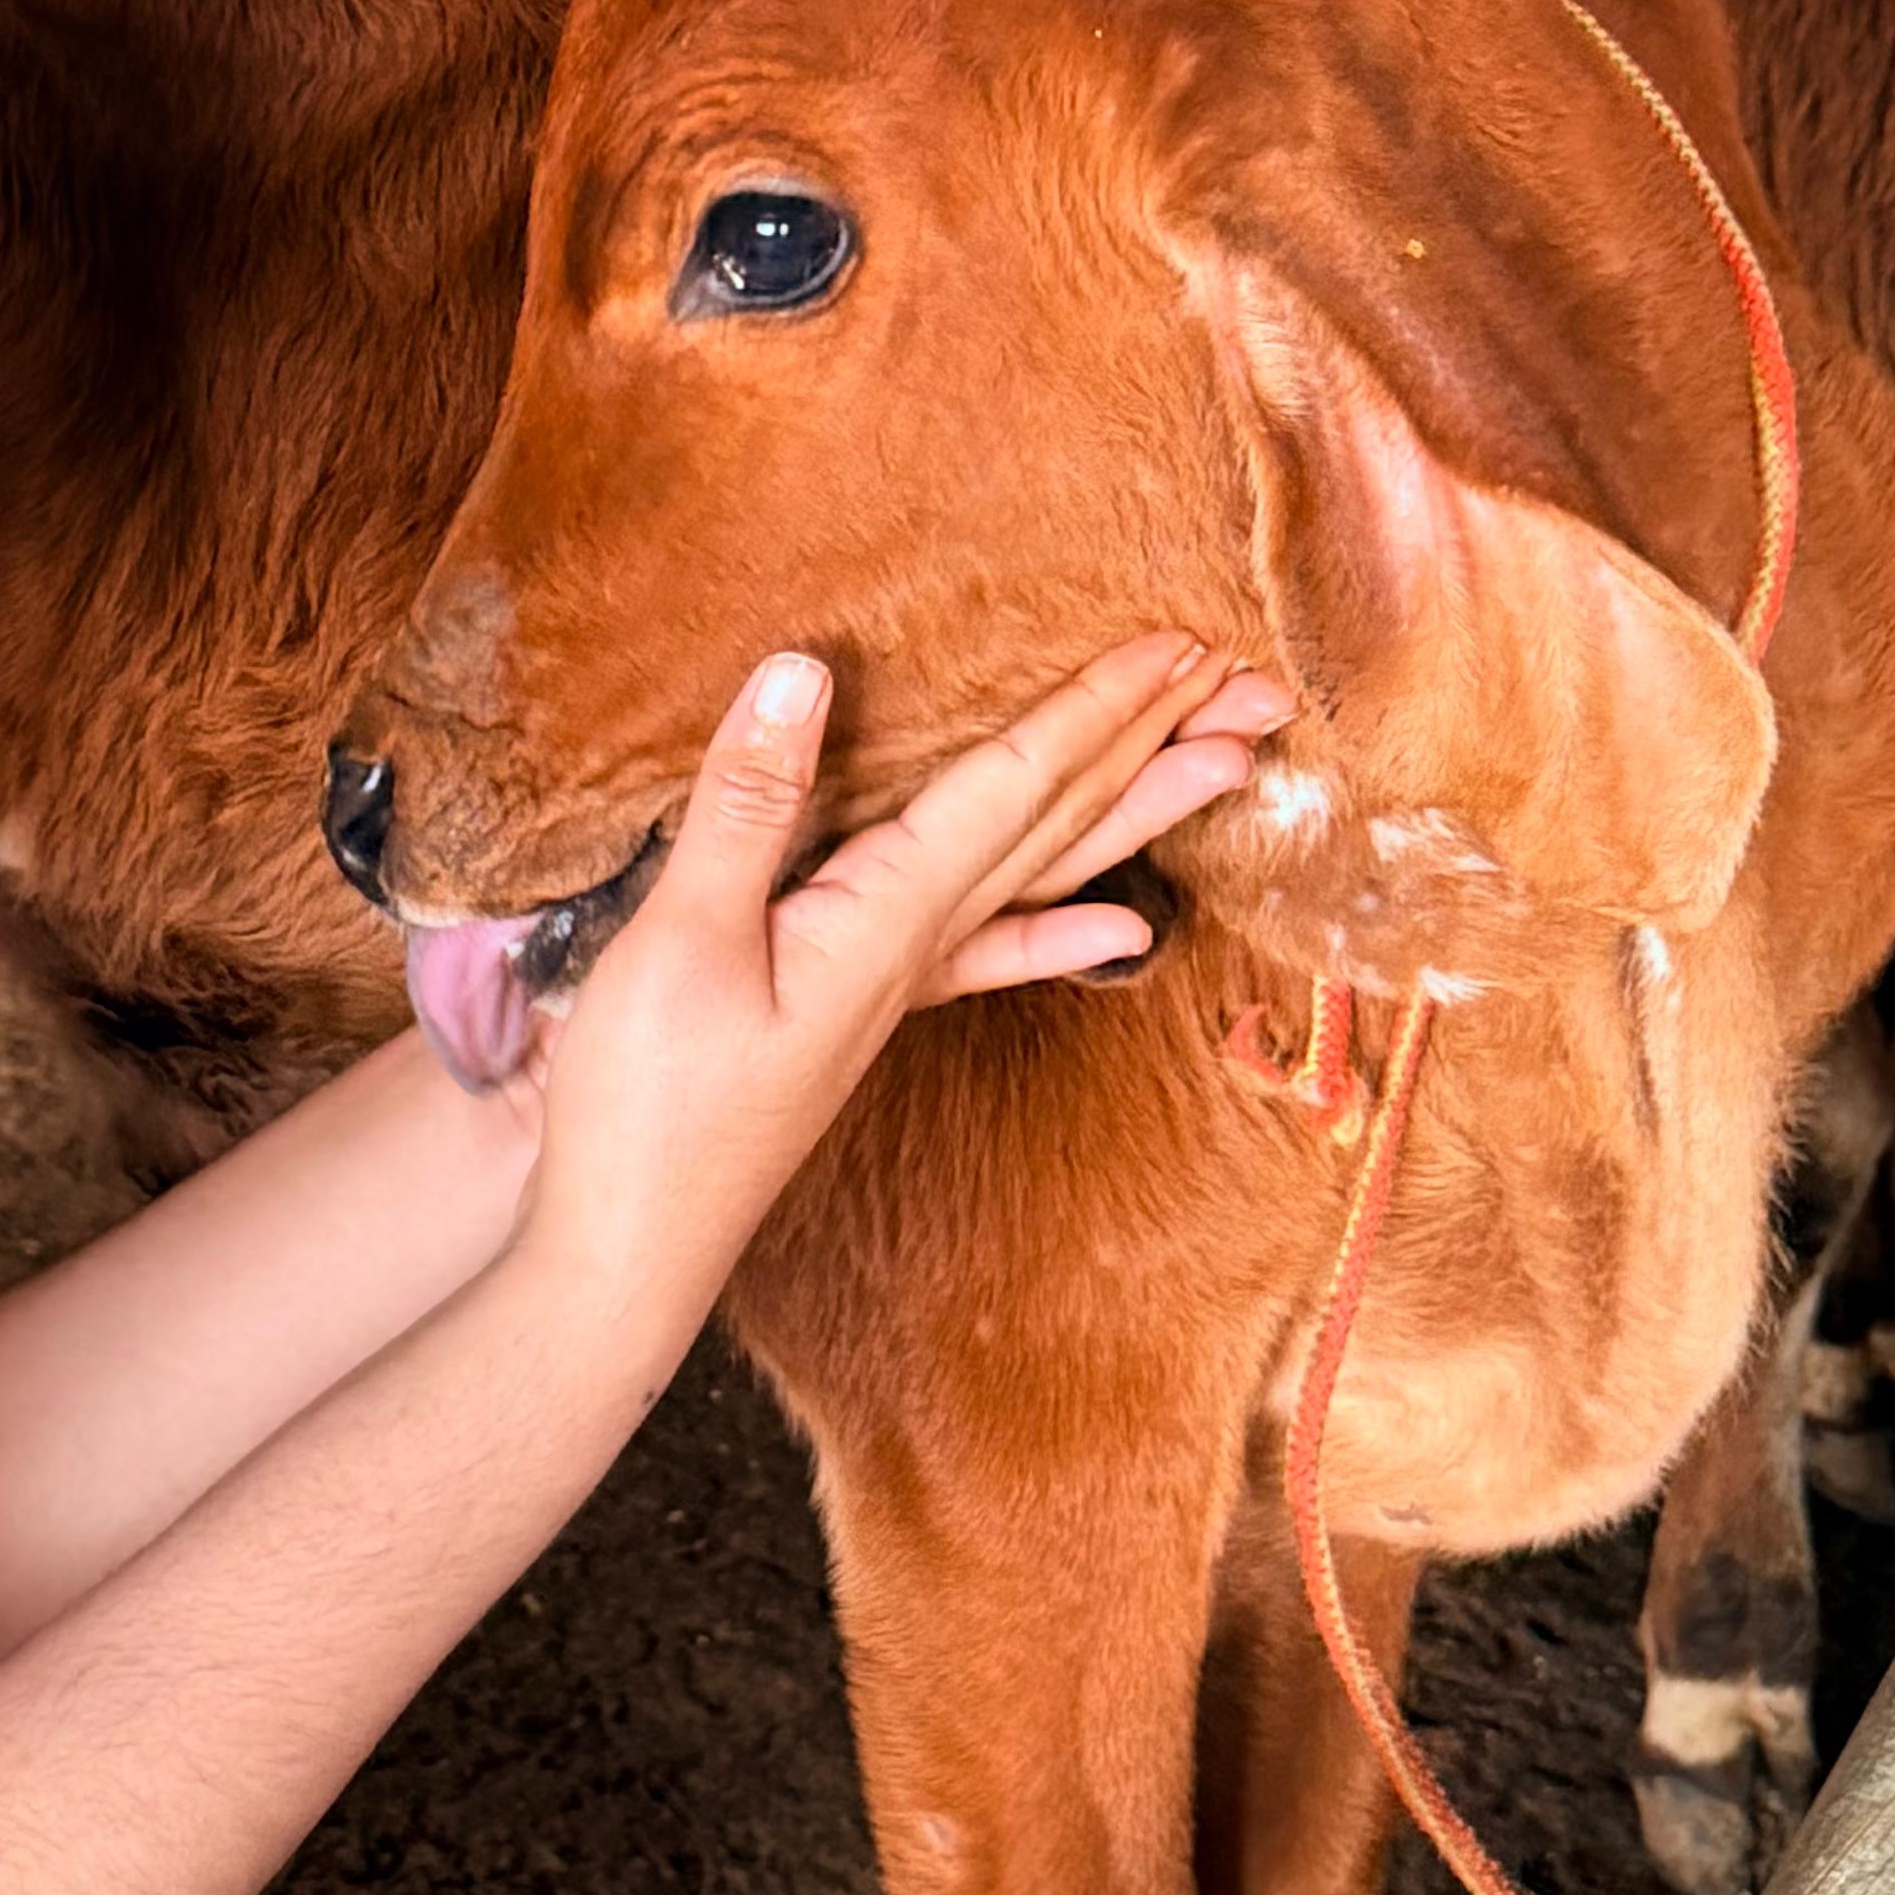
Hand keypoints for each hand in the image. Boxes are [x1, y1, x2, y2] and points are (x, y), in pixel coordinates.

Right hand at [520, 634, 1276, 1317]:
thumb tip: (806, 670)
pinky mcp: (862, 1011)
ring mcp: (899, 985)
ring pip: (1046, 877)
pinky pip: (990, 953)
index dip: (1098, 709)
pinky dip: (1059, 932)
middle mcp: (918, 948)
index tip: (1184, 645)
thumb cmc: (648, 1106)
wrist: (632, 1248)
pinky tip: (1129, 927)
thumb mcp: (681, 938)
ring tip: (1226, 766)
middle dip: (1158, 746)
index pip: (1017, 789)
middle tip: (1261, 682)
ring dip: (1134, 813)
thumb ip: (748, 805)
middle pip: (1064, 826)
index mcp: (884, 918)